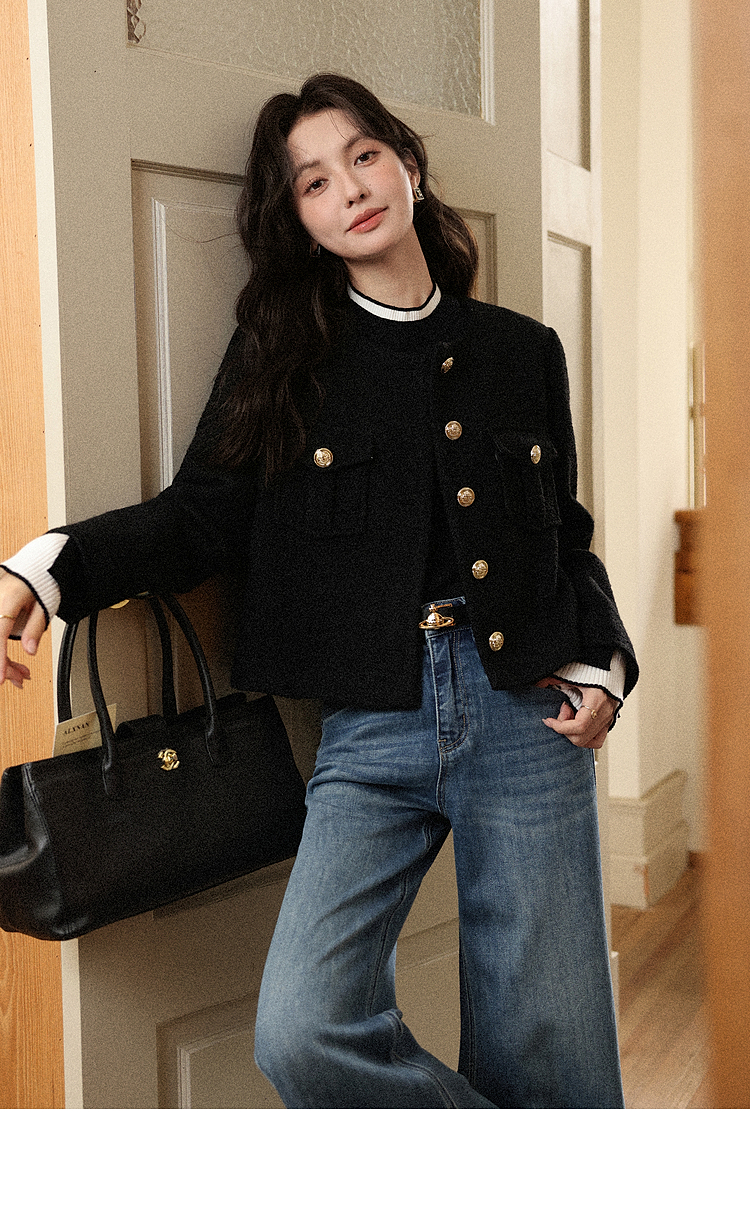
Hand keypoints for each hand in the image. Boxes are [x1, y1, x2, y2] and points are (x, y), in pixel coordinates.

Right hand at [0, 571, 46, 688]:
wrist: (34, 567)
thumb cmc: (39, 581)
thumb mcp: (43, 605)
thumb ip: (34, 629)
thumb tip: (30, 650)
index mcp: (5, 602)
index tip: (1, 678)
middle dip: (3, 666)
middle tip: (21, 679)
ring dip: (3, 662)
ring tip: (21, 675)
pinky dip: (1, 653)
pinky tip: (12, 665)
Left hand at [536, 678, 614, 749]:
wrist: (609, 672)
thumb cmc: (592, 672)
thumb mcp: (572, 675)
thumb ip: (554, 679)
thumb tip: (537, 684)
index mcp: (596, 700)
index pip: (579, 725)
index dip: (560, 727)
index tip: (548, 720)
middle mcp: (604, 713)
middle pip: (580, 737)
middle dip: (565, 728)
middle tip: (563, 711)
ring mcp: (608, 720)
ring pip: (587, 742)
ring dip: (573, 733)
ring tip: (571, 716)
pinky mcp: (608, 723)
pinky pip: (597, 741)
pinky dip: (583, 738)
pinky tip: (576, 725)